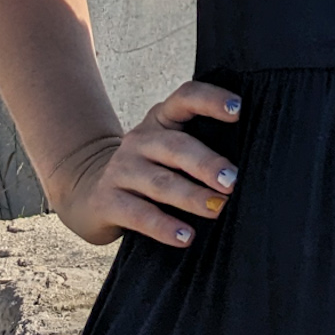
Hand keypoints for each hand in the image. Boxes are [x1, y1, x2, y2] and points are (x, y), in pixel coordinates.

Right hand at [49, 81, 241, 248]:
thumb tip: (246, 168)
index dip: (211, 100)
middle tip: (232, 180)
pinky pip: (139, 214)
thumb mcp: (168, 148)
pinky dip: (164, 226)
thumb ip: (198, 147)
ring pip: (160, 182)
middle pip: (177, 147)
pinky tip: (186, 236)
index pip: (186, 97)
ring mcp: (121, 169)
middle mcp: (141, 139)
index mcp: (162, 118)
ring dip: (191, 196)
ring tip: (217, 208)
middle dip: (206, 163)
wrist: (88, 190)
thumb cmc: (149, 168)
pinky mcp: (107, 201)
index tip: (238, 109)